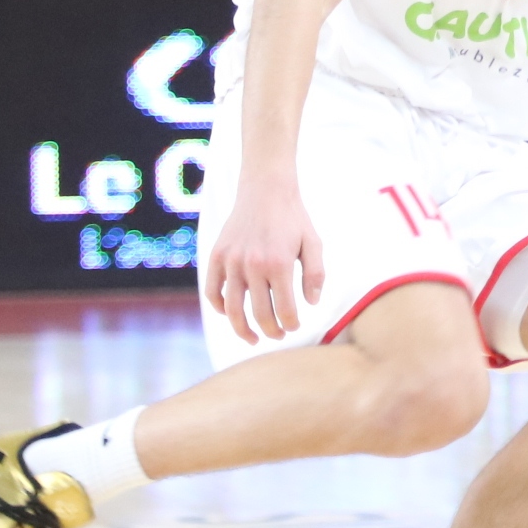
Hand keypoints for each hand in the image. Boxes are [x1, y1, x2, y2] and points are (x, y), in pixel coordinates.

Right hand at [201, 169, 326, 345]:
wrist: (265, 189)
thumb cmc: (294, 218)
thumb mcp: (314, 243)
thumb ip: (315, 274)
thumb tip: (311, 304)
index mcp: (280, 265)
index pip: (285, 309)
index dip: (290, 324)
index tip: (295, 328)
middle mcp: (252, 266)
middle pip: (259, 314)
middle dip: (270, 331)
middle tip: (278, 336)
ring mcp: (231, 262)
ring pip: (232, 309)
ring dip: (242, 329)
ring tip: (253, 338)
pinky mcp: (216, 256)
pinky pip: (212, 291)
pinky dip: (220, 307)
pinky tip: (231, 314)